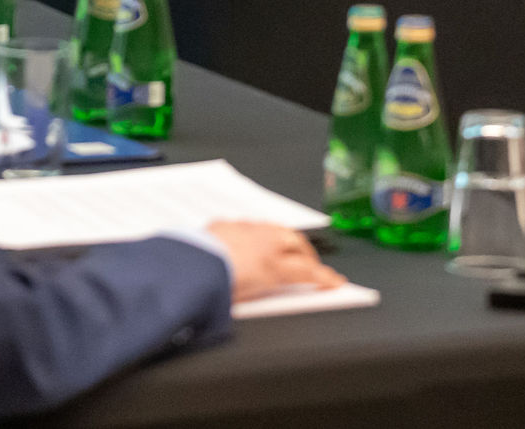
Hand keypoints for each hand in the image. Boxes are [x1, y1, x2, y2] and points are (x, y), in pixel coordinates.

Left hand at [205, 221, 343, 302]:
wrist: (189, 265)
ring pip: (273, 229)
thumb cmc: (215, 287)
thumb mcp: (248, 300)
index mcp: (273, 265)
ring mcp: (244, 229)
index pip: (306, 271)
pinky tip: (252, 240)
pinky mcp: (225, 224)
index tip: (335, 282)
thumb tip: (269, 293)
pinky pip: (247, 226)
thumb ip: (264, 292)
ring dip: (282, 240)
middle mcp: (263, 242)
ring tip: (285, 249)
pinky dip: (256, 234)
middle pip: (295, 243)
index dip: (324, 278)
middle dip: (307, 253)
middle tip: (312, 264)